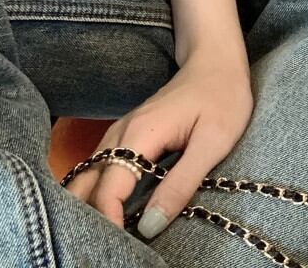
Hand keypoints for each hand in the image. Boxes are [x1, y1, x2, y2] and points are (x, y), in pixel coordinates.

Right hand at [65, 44, 254, 238]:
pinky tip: (108, 212)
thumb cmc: (222, 96)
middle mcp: (120, 133)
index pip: (107, 190)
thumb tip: (150, 226)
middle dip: (89, 218)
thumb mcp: (214, 142)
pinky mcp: (124, 135)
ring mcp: (119, 132)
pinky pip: (98, 168)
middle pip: (84, 184)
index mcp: (139, 135)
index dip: (108, 223)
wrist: (216, 59)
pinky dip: (96, 192)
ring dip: (88, 207)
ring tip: (104, 237)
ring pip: (86, 176)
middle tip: (103, 247)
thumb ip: (182, 183)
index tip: (119, 249)